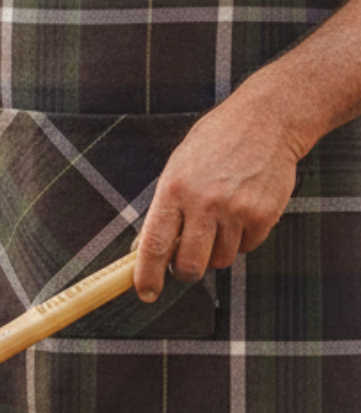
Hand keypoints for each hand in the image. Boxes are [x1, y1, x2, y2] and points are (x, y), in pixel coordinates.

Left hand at [134, 89, 304, 301]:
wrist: (267, 120)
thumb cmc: (215, 145)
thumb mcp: (177, 170)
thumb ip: (164, 211)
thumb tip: (145, 251)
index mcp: (174, 190)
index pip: (154, 245)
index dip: (148, 276)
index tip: (146, 293)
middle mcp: (204, 202)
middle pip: (190, 266)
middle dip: (186, 271)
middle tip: (187, 262)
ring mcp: (236, 209)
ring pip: (220, 260)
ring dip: (216, 251)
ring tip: (219, 221)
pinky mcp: (263, 214)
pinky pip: (247, 248)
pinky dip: (242, 239)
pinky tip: (241, 213)